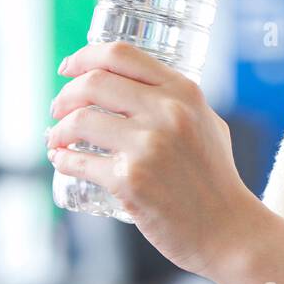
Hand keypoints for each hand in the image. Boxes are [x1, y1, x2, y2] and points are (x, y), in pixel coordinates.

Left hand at [46, 41, 259, 278]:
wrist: (227, 228)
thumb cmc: (217, 179)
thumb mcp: (208, 123)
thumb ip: (178, 103)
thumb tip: (136, 91)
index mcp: (184, 92)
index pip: (122, 55)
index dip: (86, 56)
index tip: (69, 67)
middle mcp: (166, 112)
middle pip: (94, 82)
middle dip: (66, 94)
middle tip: (58, 109)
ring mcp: (147, 146)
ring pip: (80, 120)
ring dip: (58, 129)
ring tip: (57, 139)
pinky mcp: (130, 180)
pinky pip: (80, 162)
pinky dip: (63, 160)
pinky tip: (61, 160)